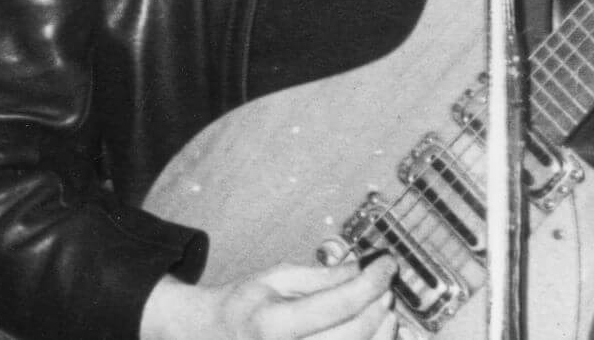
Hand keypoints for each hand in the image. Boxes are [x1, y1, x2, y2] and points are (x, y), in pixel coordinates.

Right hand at [140, 256, 399, 339]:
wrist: (206, 339)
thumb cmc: (243, 306)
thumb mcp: (277, 278)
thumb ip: (323, 276)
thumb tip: (365, 267)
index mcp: (272, 323)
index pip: (340, 302)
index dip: (372, 280)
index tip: (387, 262)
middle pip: (353, 334)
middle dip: (379, 305)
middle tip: (387, 284)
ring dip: (380, 332)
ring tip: (384, 309)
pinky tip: (371, 334)